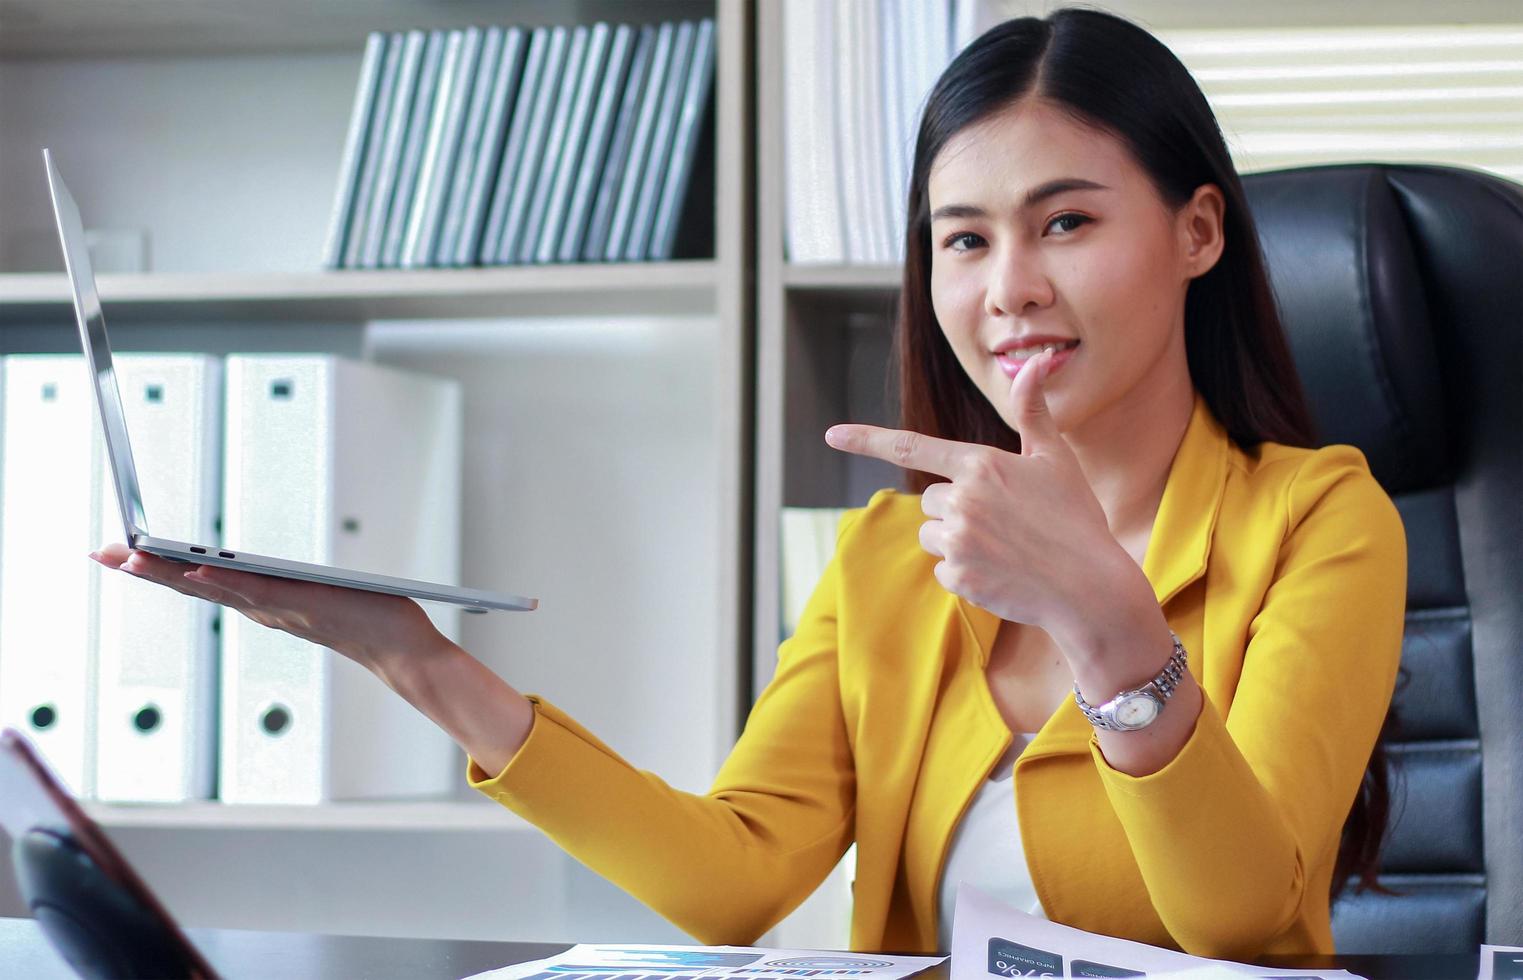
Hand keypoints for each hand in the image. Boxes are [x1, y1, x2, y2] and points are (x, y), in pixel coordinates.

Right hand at [88, 543, 448, 677]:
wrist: (403, 651)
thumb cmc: (368, 620)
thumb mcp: (316, 596)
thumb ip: (284, 585)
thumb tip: (258, 568)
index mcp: (263, 604)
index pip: (199, 583)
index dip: (157, 569)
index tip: (118, 552)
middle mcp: (263, 609)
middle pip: (192, 585)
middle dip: (145, 569)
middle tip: (100, 552)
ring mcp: (280, 608)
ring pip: (215, 587)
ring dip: (173, 572)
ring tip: (133, 554)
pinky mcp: (303, 603)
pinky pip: (257, 590)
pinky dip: (226, 579)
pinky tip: (197, 565)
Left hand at [824, 348, 1122, 630]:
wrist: (1090, 588)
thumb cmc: (1075, 519)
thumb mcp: (1055, 459)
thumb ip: (1033, 411)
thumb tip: (1036, 361)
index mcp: (981, 463)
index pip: (912, 446)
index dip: (867, 440)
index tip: (831, 435)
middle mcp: (962, 498)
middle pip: (930, 500)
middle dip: (956, 509)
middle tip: (1004, 522)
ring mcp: (958, 538)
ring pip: (932, 534)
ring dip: (957, 541)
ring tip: (1004, 547)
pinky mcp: (958, 576)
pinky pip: (942, 569)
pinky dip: (965, 574)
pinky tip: (1001, 573)